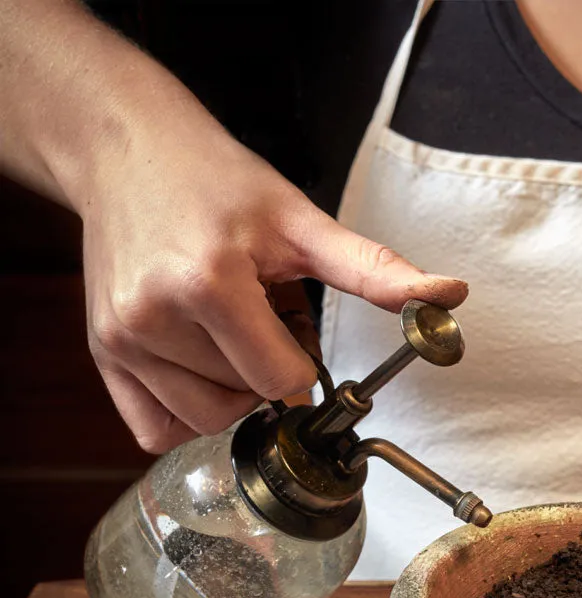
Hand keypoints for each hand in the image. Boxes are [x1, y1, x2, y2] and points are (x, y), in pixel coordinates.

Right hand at [78, 113, 465, 452]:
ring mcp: (121, 338)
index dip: (301, 362)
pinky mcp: (101, 352)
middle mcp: (155, 316)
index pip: (282, 381)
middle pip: (244, 402)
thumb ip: (375, 271)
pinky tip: (196, 368)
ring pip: (204, 420)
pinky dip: (185, 414)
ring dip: (229, 393)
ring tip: (224, 334)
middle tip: (255, 321)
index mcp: (209, 283)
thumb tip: (450, 295)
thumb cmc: (218, 182)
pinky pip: (155, 429)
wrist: (128, 153)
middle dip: (265, 372)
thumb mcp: (302, 222)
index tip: (291, 327)